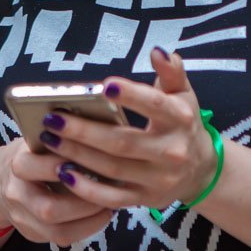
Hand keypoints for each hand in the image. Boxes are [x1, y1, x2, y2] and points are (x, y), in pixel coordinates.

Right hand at [0, 138, 114, 246]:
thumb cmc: (31, 153)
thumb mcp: (38, 138)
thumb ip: (61, 137)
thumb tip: (100, 129)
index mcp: (17, 162)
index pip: (32, 166)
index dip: (59, 166)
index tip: (87, 160)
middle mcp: (16, 193)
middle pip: (48, 208)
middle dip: (83, 203)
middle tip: (108, 190)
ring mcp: (22, 217)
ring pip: (57, 230)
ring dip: (89, 220)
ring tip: (109, 206)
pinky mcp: (32, 233)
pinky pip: (61, 238)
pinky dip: (86, 228)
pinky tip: (101, 215)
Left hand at [38, 47, 218, 210]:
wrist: (200, 169)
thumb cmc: (183, 123)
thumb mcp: (183, 94)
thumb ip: (171, 71)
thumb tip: (157, 51)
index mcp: (180, 119)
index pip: (154, 105)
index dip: (131, 95)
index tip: (104, 85)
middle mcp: (171, 151)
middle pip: (122, 142)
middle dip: (84, 131)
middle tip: (53, 119)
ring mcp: (158, 179)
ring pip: (112, 169)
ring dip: (77, 155)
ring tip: (49, 139)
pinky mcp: (145, 199)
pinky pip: (111, 198)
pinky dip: (86, 189)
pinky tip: (64, 172)